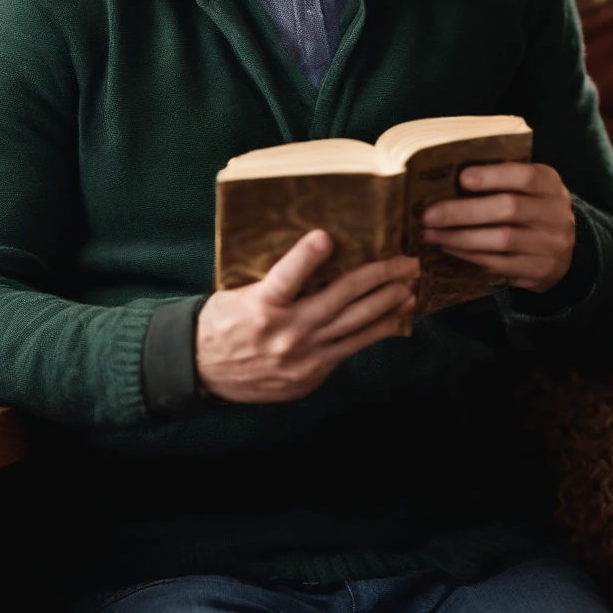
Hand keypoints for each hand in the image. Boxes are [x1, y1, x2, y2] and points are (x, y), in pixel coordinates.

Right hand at [196, 230, 419, 403]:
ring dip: (386, 307)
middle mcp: (285, 333)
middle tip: (406, 263)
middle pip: (340, 300)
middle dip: (379, 279)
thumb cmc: (222, 322)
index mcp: (260, 307)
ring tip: (410, 291)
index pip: (286, 276)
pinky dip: (372, 334)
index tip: (326, 236)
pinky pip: (348, 351)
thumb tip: (315, 253)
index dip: (306, 256)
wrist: (202, 371)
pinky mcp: (309, 376)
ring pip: (354, 328)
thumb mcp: (237, 292)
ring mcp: (301, 359)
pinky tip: (390, 322)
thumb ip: (274, 280)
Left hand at [421, 162, 575, 293]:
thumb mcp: (527, 187)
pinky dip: (470, 256)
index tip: (461, 178)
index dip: (492, 176)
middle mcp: (554, 213)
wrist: (569, 249)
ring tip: (431, 234)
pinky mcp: (539, 270)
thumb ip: (500, 179)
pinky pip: (500, 264)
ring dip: (460, 237)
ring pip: (501, 240)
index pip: (525, 176)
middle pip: (509, 209)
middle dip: (463, 211)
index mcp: (549, 184)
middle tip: (429, 215)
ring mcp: (550, 245)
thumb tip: (447, 175)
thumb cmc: (533, 208)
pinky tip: (449, 248)